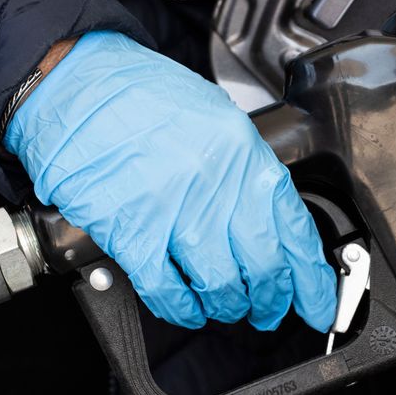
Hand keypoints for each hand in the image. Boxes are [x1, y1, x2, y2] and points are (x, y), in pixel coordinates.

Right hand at [4, 32, 336, 331]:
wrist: (80, 85)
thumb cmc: (141, 94)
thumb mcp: (215, 116)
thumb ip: (244, 167)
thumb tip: (268, 217)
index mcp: (244, 153)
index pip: (294, 231)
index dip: (310, 278)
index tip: (315, 299)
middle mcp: (216, 184)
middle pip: (264, 267)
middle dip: (271, 299)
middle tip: (268, 308)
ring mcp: (175, 212)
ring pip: (221, 286)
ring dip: (227, 306)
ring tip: (225, 305)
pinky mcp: (132, 232)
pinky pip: (168, 289)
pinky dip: (181, 308)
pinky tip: (186, 306)